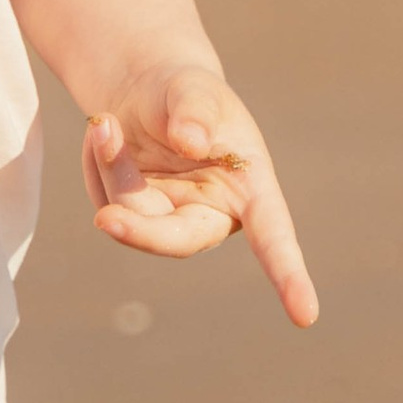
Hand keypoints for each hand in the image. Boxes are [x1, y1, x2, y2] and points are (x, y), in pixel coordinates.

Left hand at [85, 62, 317, 326]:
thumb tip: (189, 143)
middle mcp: (212, 216)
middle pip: (178, 240)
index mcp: (250, 190)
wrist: (146, 90)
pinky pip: (104, 200)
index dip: (289, 276)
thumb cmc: (185, 92)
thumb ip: (194, 111)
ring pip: (131, 215)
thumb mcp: (193, 87)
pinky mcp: (134, 217)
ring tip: (104, 122)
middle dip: (140, 230)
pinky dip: (96, 164)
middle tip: (104, 220)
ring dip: (109, 166)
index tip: (306, 315)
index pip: (273, 236)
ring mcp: (170, 220)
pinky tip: (104, 134)